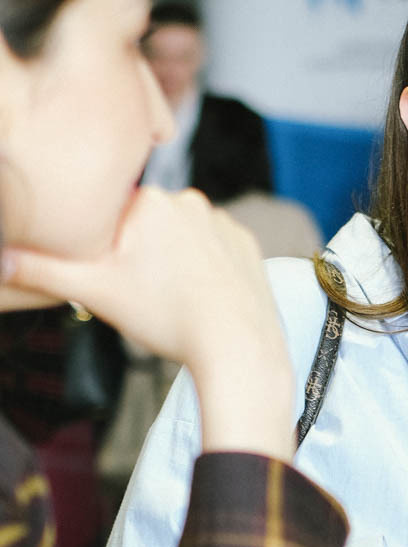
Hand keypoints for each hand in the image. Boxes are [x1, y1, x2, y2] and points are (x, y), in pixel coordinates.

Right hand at [1, 187, 294, 456]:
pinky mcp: (245, 243)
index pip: (109, 215)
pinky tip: (198, 295)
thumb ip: (44, 271)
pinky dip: (201, 269)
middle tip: (141, 292)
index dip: (104, 249)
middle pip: (144, 225)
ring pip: (178, 238)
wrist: (238, 346)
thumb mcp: (95, 292)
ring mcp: (222, 221)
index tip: (113, 276)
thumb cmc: (167, 317)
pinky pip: (211, 250)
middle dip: (135, 255)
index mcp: (150, 201)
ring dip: (168, 260)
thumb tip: (1, 260)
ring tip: (170, 297)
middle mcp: (189, 200)